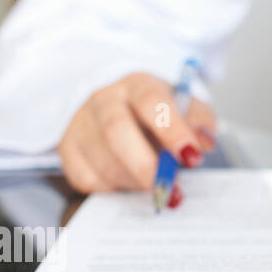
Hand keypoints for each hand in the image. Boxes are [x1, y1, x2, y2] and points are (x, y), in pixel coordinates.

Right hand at [57, 72, 216, 192]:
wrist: (120, 104)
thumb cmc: (158, 110)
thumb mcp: (186, 106)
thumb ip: (200, 120)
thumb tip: (204, 142)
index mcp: (138, 83)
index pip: (151, 102)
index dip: (172, 130)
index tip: (192, 156)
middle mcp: (104, 99)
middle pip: (117, 131)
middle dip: (145, 165)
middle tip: (168, 187)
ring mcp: (80, 123)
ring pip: (102, 159)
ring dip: (133, 181)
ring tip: (156, 187)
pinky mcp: (67, 148)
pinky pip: (85, 177)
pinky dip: (113, 187)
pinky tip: (130, 183)